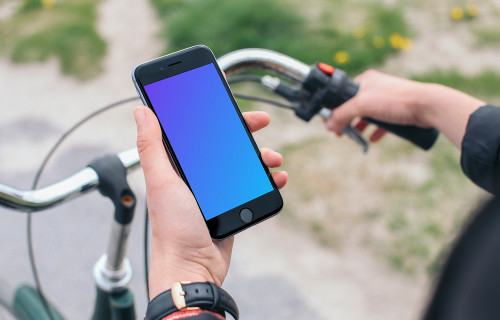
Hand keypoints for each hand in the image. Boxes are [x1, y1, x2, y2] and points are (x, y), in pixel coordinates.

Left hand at [134, 106, 287, 299]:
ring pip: (242, 162)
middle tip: (261, 121)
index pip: (196, 130)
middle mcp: (197, 174)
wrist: (193, 267)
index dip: (213, 114)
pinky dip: (267, 178)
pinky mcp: (231, 204)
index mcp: (177, 165)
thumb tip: (142, 111)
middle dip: (244, 130)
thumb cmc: (173, 228)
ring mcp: (216, 189)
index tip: (228, 103)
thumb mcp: (161, 181)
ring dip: (261, 155)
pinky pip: (252, 184)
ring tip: (273, 159)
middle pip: (224, 142)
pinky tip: (276, 178)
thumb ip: (151, 147)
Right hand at [325, 70, 426, 141]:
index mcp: (366, 81)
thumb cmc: (395, 100)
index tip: (329, 121)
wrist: (427, 106)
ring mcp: (387, 99)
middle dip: (346, 119)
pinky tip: (372, 139)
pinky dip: (375, 130)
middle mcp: (376, 88)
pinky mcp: (398, 111)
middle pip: (354, 105)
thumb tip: (329, 125)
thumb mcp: (363, 105)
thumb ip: (343, 114)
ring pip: (368, 114)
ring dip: (359, 126)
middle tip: (339, 132)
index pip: (343, 93)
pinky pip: (382, 122)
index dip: (334, 108)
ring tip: (353, 136)